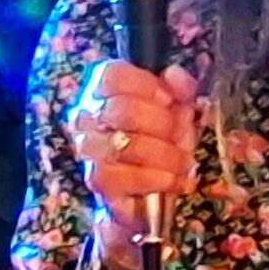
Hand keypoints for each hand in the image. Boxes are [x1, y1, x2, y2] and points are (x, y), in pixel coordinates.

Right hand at [68, 59, 198, 269]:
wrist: (146, 194)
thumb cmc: (158, 143)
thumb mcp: (177, 110)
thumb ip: (180, 88)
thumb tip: (174, 75)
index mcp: (101, 91)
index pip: (112, 76)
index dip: (146, 85)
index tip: (170, 101)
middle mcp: (86, 117)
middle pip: (123, 109)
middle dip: (163, 124)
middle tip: (180, 136)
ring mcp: (88, 150)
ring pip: (127, 144)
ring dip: (166, 154)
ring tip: (182, 163)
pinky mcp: (97, 181)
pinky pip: (127, 176)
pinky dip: (158, 178)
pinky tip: (173, 180)